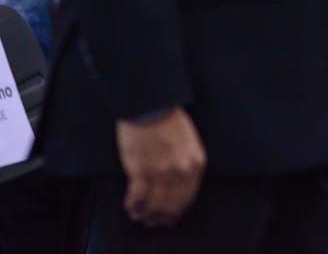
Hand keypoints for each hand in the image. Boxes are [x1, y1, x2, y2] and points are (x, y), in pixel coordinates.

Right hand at [116, 108, 206, 228]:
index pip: (188, 197)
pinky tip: (131, 207)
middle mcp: (181, 172)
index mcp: (196, 164)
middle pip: (172, 205)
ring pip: (155, 205)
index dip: (177, 210)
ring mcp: (162, 173)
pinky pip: (138, 198)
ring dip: (147, 214)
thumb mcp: (189, 143)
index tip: (171, 216)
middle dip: (162, 216)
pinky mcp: (142, 172)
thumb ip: (185, 165)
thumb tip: (177, 186)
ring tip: (140, 216)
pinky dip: (134, 205)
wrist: (151, 106)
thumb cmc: (168, 120)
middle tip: (154, 221)